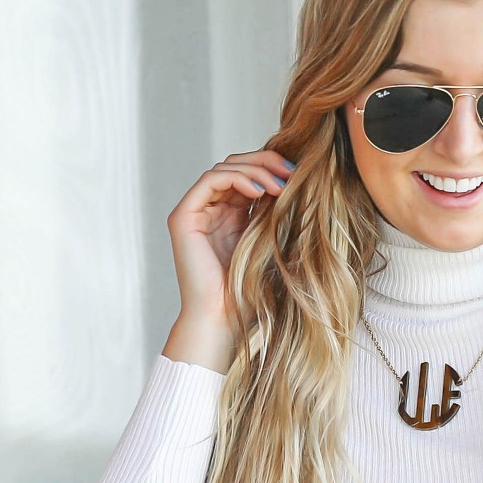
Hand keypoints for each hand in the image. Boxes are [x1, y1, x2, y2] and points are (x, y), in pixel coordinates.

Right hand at [160, 147, 297, 372]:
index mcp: (230, 217)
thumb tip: (297, 181)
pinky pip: (209, 181)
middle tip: (291, 171)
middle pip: (235, 166)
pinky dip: (236, 178)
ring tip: (279, 184)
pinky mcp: (183, 217)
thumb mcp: (271, 245)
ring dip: (254, 169)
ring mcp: (194, 213)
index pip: (248, 176)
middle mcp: (210, 211)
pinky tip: (259, 191)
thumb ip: (276, 214)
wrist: (222, 320)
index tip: (299, 176)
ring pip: (223, 168)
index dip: (271, 168)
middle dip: (265, 162)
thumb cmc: (248, 295)